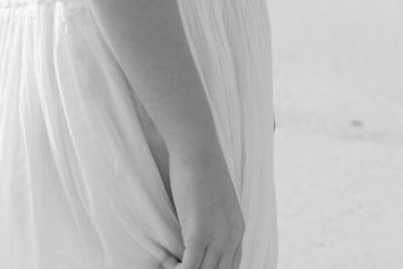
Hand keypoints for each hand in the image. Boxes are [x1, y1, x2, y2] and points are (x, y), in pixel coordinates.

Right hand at [159, 139, 244, 268]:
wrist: (196, 146)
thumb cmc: (199, 165)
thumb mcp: (214, 199)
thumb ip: (212, 221)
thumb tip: (195, 234)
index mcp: (238, 229)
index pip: (231, 267)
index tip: (189, 263)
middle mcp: (232, 237)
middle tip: (176, 264)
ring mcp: (218, 237)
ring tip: (167, 261)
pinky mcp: (199, 233)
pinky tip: (164, 259)